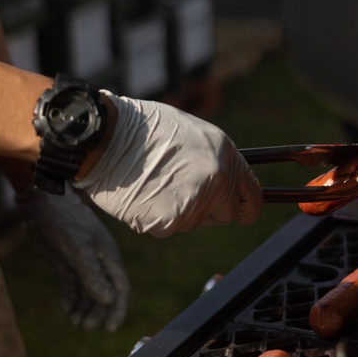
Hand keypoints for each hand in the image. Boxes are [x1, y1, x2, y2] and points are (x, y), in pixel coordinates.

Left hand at [15, 185, 130, 332]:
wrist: (40, 201)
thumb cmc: (64, 220)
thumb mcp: (78, 248)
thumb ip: (92, 274)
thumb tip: (108, 300)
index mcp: (108, 257)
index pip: (120, 289)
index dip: (117, 310)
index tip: (110, 329)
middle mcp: (98, 262)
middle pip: (104, 295)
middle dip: (98, 313)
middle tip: (85, 326)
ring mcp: (82, 263)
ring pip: (88, 293)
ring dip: (84, 308)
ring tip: (75, 321)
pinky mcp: (66, 263)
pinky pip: (73, 286)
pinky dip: (71, 298)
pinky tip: (67, 308)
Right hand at [75, 97, 261, 235]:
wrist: (105, 137)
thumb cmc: (140, 128)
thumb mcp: (188, 131)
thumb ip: (210, 158)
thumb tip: (217, 179)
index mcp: (224, 153)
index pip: (252, 193)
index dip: (249, 207)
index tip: (244, 213)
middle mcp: (217, 179)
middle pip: (224, 214)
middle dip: (207, 210)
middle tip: (178, 192)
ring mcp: (195, 202)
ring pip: (191, 222)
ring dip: (175, 211)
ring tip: (152, 183)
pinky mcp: (170, 221)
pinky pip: (166, 228)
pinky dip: (153, 218)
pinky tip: (140, 194)